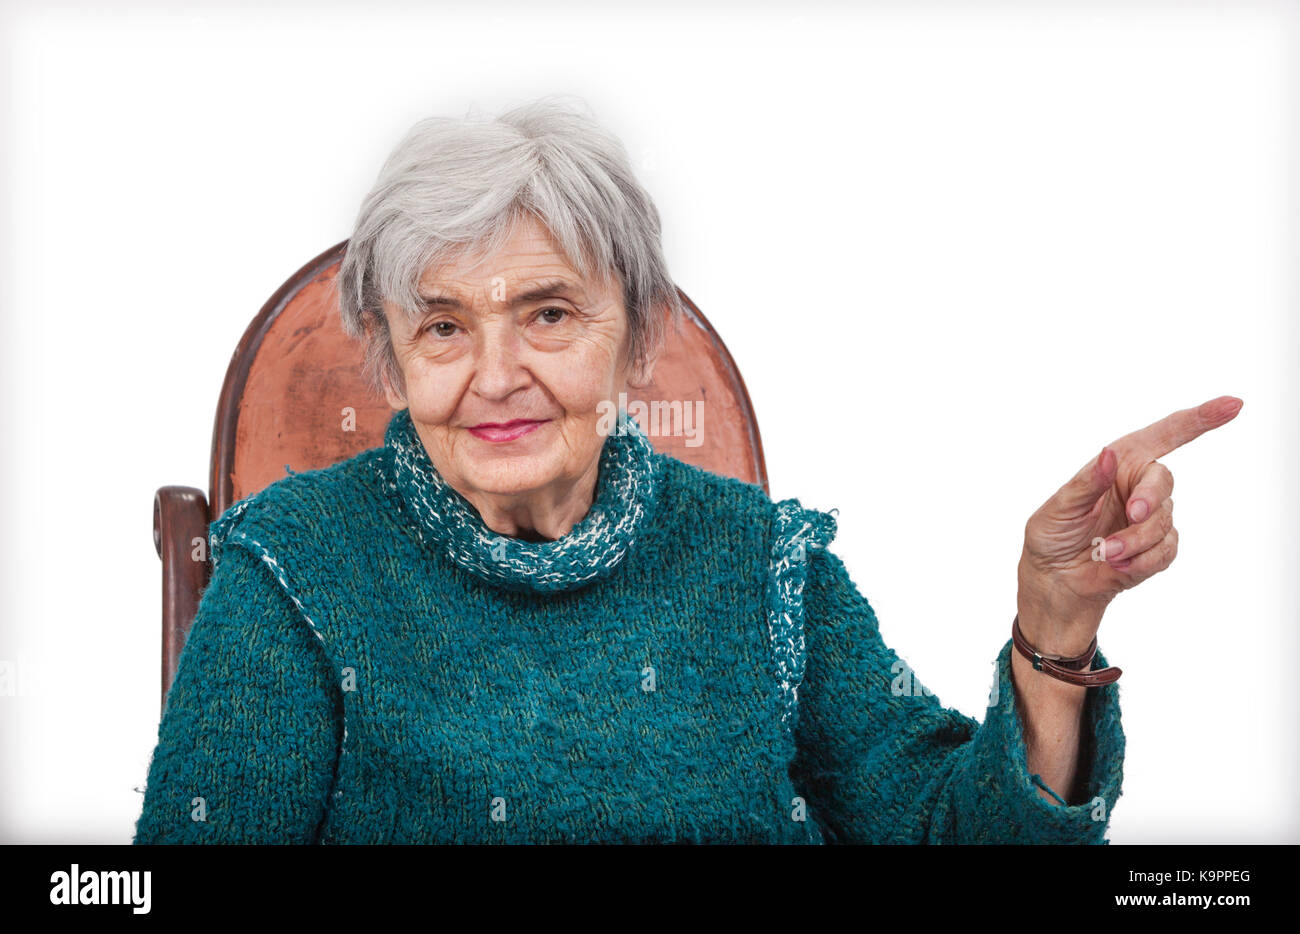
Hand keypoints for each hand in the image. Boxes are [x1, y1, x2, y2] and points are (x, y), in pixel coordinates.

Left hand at [1017, 395, 1242, 655]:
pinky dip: (1141, 561)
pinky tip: (1117, 566)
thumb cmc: (1052, 535)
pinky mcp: (1156, 548)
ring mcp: (1150, 517)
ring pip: (1163, 522)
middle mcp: (1138, 486)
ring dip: (1134, 541)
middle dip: (1148, 500)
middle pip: (1164, 481)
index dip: (1199, 419)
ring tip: (1104, 552)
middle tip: (1131, 515)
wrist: (1055, 580)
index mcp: (1118, 464)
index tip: (1232, 405)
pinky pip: (1166, 551)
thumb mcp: (1061, 507)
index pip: (1164, 436)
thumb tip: (1109, 455)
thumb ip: (1088, 482)